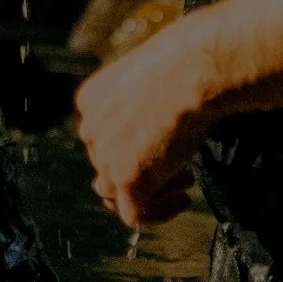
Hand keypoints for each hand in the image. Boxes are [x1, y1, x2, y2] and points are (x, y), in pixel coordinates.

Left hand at [73, 26, 210, 228]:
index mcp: (92, 100)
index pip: (103, 138)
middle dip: (145, 170)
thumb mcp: (151, 82)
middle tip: (182, 167)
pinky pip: (134, 215)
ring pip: (115, 193)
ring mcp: (105, 155)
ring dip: (151, 193)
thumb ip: (141, 107)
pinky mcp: (125, 178)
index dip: (134, 148)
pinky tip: (184, 199)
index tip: (166, 145)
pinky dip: (159, 213)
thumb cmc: (184, 66)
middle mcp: (90, 128)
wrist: (192, 71)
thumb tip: (155, 132)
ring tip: (185, 181)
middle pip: (108, 165)